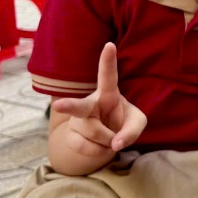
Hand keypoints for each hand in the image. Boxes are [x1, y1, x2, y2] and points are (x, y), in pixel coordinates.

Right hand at [52, 43, 147, 158]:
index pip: (108, 76)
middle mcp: (89, 104)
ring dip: (107, 141)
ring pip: (92, 133)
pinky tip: (101, 146)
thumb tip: (116, 143)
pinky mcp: (70, 135)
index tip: (109, 45)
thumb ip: (133, 130)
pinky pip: (85, 147)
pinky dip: (99, 152)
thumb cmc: (122, 122)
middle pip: (78, 106)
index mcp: (108, 94)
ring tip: (110, 138)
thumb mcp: (136, 122)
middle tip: (60, 106)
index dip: (108, 61)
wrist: (105, 139)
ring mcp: (76, 120)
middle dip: (68, 105)